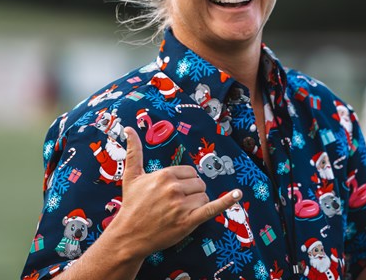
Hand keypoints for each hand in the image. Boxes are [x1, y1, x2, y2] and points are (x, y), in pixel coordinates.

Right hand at [110, 127, 241, 258]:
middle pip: (199, 184)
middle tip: (175, 203)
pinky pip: (212, 208)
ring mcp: (182, 205)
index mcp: (165, 175)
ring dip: (196, 204)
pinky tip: (237, 194)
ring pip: (204, 197)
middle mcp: (174, 188)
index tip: (173, 191)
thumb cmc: (131, 205)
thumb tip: (128, 128)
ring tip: (178, 212)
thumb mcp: (131, 176)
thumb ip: (133, 151)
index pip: (190, 172)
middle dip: (192, 192)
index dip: (185, 182)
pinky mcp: (188, 221)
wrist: (129, 235)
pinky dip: (226, 201)